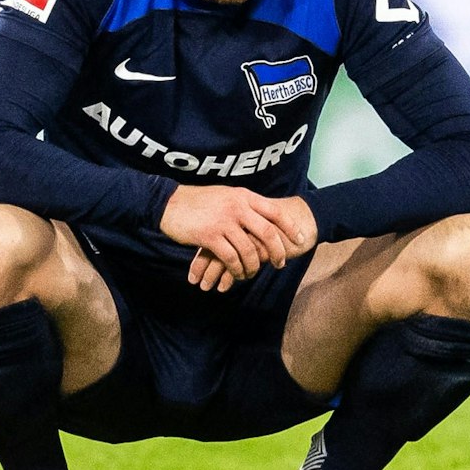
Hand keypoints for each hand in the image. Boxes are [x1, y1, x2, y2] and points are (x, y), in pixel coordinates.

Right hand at [181, 195, 317, 292]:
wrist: (168, 203)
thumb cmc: (198, 201)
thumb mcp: (226, 195)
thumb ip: (244, 204)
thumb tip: (264, 215)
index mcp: (244, 196)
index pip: (275, 212)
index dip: (291, 227)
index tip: (301, 239)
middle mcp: (238, 207)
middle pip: (268, 233)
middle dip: (278, 251)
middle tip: (280, 264)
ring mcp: (224, 221)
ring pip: (249, 250)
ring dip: (254, 265)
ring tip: (253, 272)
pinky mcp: (210, 236)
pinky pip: (231, 258)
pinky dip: (237, 269)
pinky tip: (237, 273)